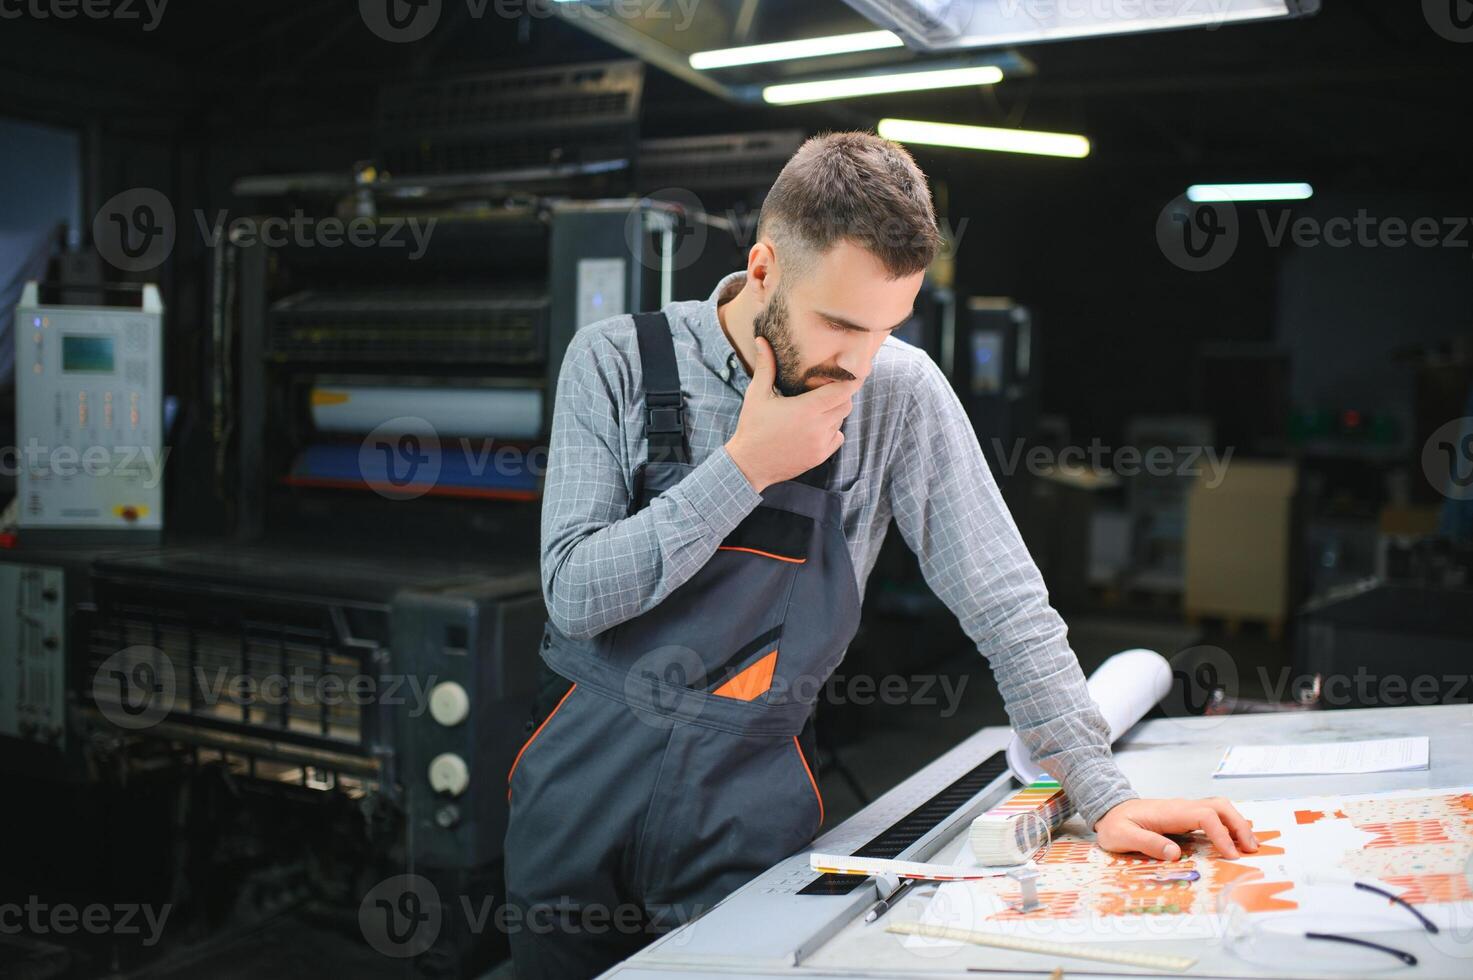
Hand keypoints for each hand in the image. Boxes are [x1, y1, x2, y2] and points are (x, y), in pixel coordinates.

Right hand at [726, 336, 857, 491]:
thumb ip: (765, 367)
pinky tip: (814, 427)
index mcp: (807, 408)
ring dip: (834, 413)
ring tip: (815, 409)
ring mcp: (821, 443)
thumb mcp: (757, 394)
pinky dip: (832, 431)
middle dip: (840, 396)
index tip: (853, 373)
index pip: (843, 391)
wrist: (749, 464)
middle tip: (826, 390)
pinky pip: (838, 438)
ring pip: (840, 421)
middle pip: (846, 405)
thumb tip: (762, 340)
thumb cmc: (752, 426)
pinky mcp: (820, 456)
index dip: (851, 381)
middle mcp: (818, 426)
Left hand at [1094, 797, 1257, 860]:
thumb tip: (1174, 854)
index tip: (1231, 854)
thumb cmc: (1115, 824)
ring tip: (1250, 847)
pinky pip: (1214, 816)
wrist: (1109, 809)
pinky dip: (1230, 826)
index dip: (1220, 834)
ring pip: (1220, 808)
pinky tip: (1236, 842)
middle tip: (1252, 849)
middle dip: (1239, 825)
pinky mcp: (1186, 817)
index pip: (1204, 816)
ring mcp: (1185, 810)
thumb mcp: (1121, 836)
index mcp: (1169, 812)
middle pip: (1219, 806)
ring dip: (1238, 824)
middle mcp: (1182, 807)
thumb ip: (1146, 843)